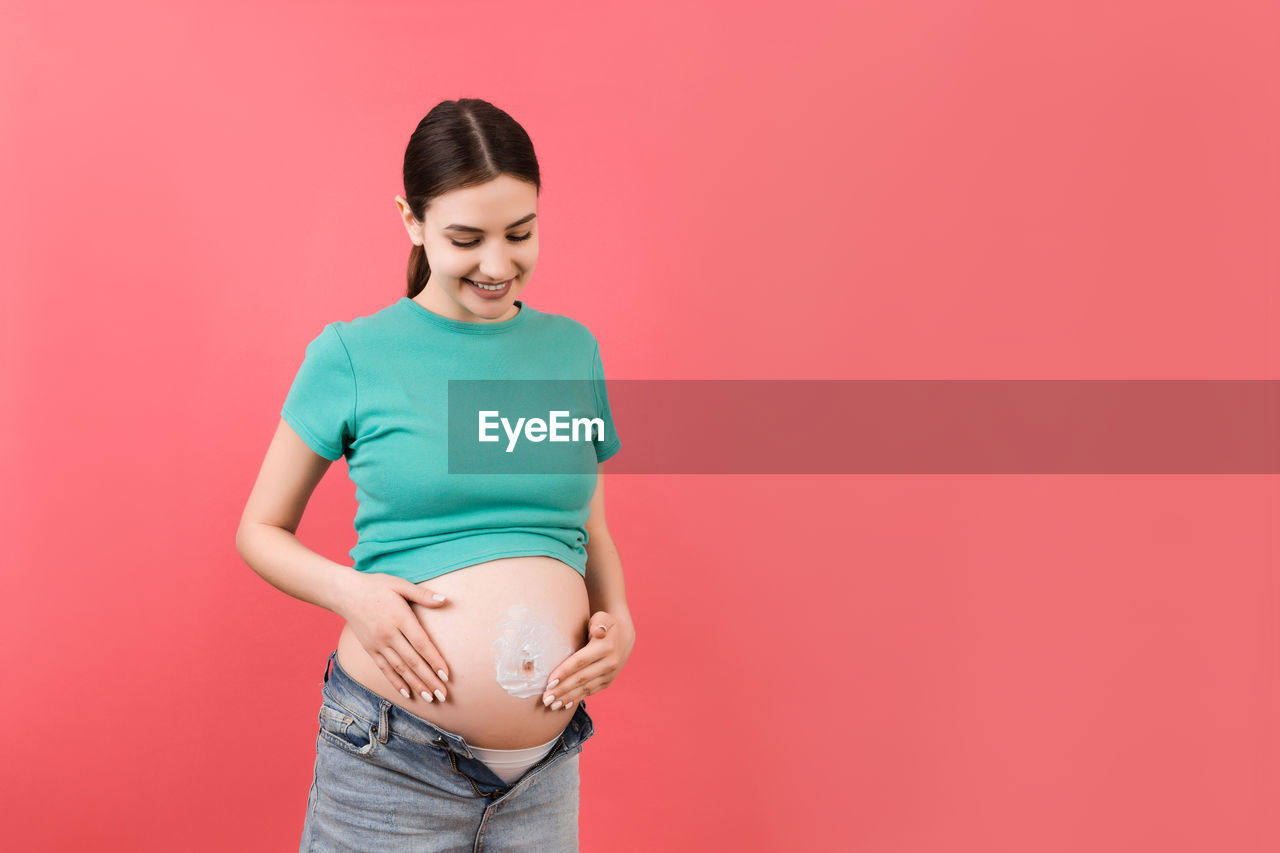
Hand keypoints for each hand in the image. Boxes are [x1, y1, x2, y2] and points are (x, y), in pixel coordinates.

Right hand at [338, 572, 452, 703]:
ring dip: (415, 684)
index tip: (446, 675)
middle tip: (443, 694)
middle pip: (413, 661)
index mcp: (400, 618)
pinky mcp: (370, 650)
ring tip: (429, 698)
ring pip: (400, 668)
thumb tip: (444, 599)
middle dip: (429, 679)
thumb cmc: (377, 586)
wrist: (346, 593)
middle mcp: (389, 634)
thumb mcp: (400, 585)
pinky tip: (406, 693)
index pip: (421, 644)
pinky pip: (384, 669)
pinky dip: (396, 682)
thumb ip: (422, 595)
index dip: (435, 661)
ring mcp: (378, 644)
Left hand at [541, 610, 634, 711]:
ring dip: (568, 698)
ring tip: (551, 705)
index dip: (564, 672)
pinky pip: (591, 692)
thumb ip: (598, 622)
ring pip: (585, 688)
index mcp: (605, 647)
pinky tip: (564, 705)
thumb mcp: (603, 618)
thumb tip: (597, 631)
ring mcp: (609, 675)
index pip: (580, 661)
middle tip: (546, 698)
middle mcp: (609, 663)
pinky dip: (577, 698)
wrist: (624, 637)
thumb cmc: (605, 625)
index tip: (549, 682)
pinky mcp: (607, 682)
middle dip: (562, 690)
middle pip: (581, 678)